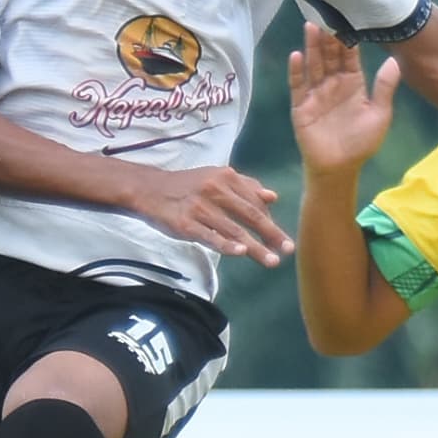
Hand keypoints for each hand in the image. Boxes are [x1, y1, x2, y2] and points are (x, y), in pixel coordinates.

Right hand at [124, 161, 291, 264]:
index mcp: (226, 177)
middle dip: (271, 234)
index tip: (282, 240)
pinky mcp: (186, 224)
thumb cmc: (187, 186)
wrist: (150, 190)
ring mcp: (200, 207)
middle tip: (288, 250)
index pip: (255, 202)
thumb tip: (272, 197)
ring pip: (233, 229)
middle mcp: (215, 190)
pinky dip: (226, 244)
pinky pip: (209, 236)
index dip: (270, 221)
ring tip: (272, 261)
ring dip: (254, 247)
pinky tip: (240, 253)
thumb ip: (245, 186)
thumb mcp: (216, 178)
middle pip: (250, 215)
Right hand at [287, 25, 402, 180]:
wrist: (339, 169)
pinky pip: (297, 85)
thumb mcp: (379, 114)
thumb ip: (384, 87)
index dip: (348, 40)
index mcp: (353, 84)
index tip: (348, 20)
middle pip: (329, 56)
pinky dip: (296, 71)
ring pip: (313, 65)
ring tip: (310, 26)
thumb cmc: (361, 143)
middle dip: (327, 37)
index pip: (349, 57)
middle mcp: (333, 84)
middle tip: (326, 15)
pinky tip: (296, 55)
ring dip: (311, 47)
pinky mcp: (301, 106)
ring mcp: (316, 94)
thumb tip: (396, 61)